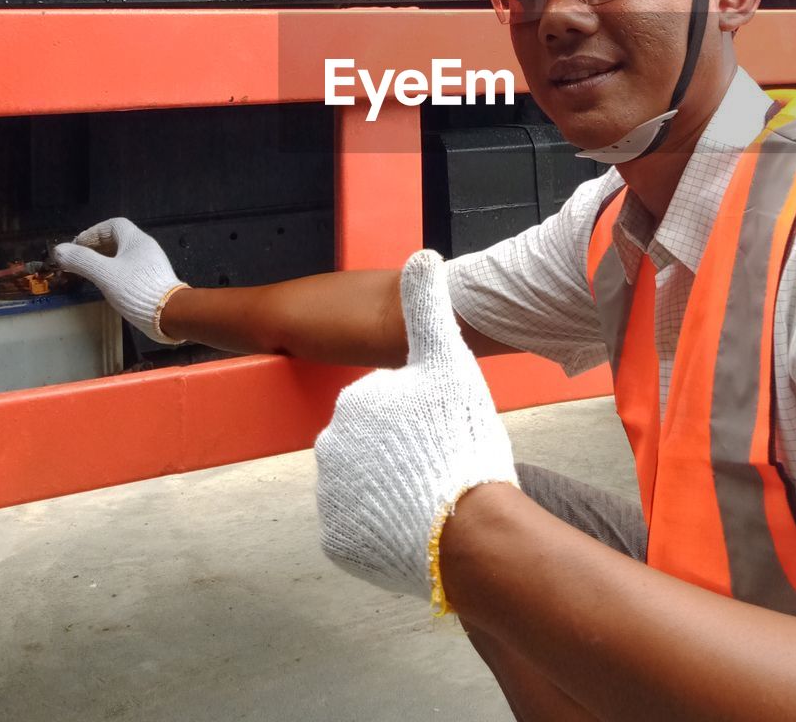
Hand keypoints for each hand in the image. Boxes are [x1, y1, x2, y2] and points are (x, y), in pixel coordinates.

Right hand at [51, 217, 186, 343]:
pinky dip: (114, 270)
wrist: (168, 313)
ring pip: (124, 254)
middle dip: (97, 246)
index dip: (94, 231)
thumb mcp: (104, 274)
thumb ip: (82, 261)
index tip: (78, 245)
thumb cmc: (135, 288)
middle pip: (119, 239)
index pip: (114, 225)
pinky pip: (130, 267)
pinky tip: (106, 283)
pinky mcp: (153, 279)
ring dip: (105, 259)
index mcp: (137, 240)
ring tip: (88, 271)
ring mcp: (151, 264)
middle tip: (79, 259)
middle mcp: (146, 247)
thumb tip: (59, 250)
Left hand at [314, 250, 517, 606]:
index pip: (384, 407)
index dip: (417, 419)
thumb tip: (423, 255)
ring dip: (390, 488)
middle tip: (437, 463)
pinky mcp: (337, 539)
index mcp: (354, 399)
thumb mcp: (448, 362)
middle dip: (398, 453)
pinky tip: (413, 522)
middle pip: (370, 445)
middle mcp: (330, 444)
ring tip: (429, 495)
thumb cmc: (459, 441)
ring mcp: (330, 495)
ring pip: (364, 485)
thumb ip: (427, 307)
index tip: (440, 430)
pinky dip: (382, 526)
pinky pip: (359, 526)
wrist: (465, 529)